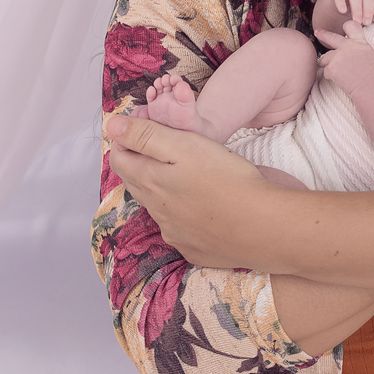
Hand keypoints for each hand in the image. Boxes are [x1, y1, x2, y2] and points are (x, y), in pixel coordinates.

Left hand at [105, 114, 280, 267]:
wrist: (262, 226)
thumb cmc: (226, 178)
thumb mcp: (185, 145)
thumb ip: (145, 135)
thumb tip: (111, 125)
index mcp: (150, 181)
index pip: (119, 158)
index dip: (126, 140)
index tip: (144, 128)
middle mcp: (155, 210)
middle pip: (135, 182)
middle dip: (141, 163)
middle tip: (163, 147)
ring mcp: (173, 233)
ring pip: (156, 206)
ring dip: (161, 189)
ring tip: (185, 175)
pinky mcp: (192, 248)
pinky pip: (177, 228)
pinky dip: (182, 215)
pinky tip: (201, 207)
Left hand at [316, 20, 373, 99]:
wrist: (370, 86)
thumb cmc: (371, 73)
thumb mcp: (367, 53)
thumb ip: (356, 47)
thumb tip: (345, 48)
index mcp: (358, 41)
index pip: (350, 26)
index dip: (346, 26)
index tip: (343, 27)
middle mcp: (347, 45)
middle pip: (330, 37)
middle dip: (322, 34)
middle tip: (317, 32)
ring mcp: (338, 56)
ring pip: (325, 58)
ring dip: (329, 64)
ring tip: (341, 72)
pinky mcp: (331, 67)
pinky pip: (326, 71)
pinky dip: (332, 76)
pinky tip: (342, 79)